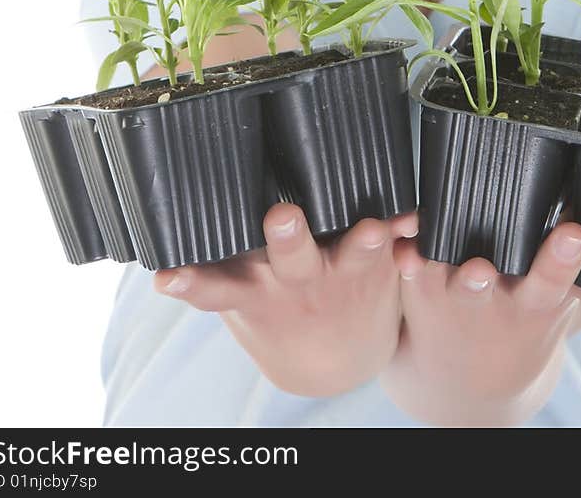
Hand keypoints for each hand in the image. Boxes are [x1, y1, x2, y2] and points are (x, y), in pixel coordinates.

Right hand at [153, 203, 418, 396]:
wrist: (335, 362)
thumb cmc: (276, 307)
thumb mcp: (240, 298)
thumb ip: (214, 269)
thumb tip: (163, 244)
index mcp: (250, 290)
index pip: (211, 286)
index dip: (187, 281)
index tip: (167, 277)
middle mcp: (293, 284)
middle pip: (287, 258)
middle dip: (285, 237)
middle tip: (281, 218)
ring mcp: (338, 278)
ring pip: (349, 257)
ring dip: (361, 243)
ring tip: (372, 230)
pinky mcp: (377, 270)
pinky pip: (397, 248)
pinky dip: (407, 234)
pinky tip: (417, 220)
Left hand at [381, 219, 580, 426]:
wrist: (464, 386)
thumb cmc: (524, 325)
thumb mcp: (567, 315)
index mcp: (533, 302)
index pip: (554, 279)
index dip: (562, 258)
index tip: (575, 233)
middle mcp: (491, 299)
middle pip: (490, 282)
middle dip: (486, 273)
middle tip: (489, 266)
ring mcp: (449, 292)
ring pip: (444, 275)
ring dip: (442, 269)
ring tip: (437, 256)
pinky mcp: (415, 282)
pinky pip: (405, 266)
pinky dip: (400, 255)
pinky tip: (398, 242)